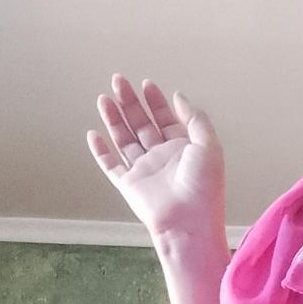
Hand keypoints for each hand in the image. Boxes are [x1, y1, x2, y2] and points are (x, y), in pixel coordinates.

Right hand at [86, 74, 226, 241]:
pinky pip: (110, 165)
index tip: (147, 85)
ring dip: (114, 119)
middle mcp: (163, 158)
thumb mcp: (209, 145)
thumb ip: (194, 118)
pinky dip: (100, 151)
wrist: (189, 222)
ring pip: (125, 139)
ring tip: (105, 98)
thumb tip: (179, 96)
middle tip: (119, 81)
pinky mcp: (129, 184)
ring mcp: (145, 171)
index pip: (167, 120)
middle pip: (143, 125)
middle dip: (131, 102)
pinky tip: (93, 134)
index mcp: (183, 150)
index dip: (157, 102)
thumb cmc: (204, 188)